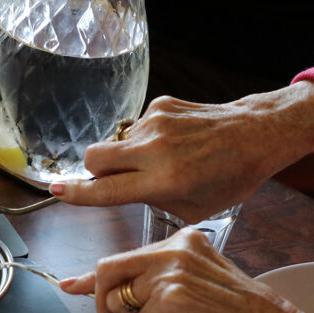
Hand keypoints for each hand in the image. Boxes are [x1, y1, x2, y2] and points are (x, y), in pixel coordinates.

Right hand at [50, 81, 313, 223]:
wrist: (257, 135)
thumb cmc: (229, 178)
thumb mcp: (192, 208)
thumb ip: (152, 201)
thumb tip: (120, 189)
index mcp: (164, 180)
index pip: (106, 189)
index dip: (77, 194)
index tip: (56, 191)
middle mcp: (155, 149)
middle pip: (94, 157)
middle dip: (94, 171)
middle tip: (113, 179)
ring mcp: (156, 122)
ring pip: (116, 142)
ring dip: (126, 155)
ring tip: (160, 160)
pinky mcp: (161, 104)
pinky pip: (136, 127)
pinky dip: (145, 139)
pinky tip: (173, 142)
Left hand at [60, 228, 313, 312]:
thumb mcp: (195, 287)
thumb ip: (156, 285)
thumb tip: (111, 296)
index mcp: (182, 240)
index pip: (125, 256)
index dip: (91, 277)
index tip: (69, 284)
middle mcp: (176, 248)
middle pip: (109, 270)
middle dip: (104, 303)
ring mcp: (174, 269)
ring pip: (123, 301)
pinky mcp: (175, 295)